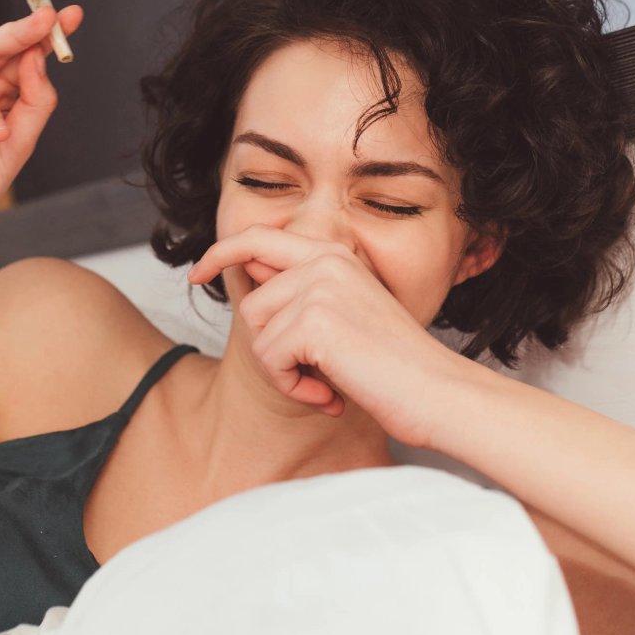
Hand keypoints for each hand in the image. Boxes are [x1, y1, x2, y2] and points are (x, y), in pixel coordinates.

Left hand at [188, 224, 453, 444]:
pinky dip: (293, 388)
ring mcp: (319, 287)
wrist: (438, 394)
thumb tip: (250, 273)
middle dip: (272, 349)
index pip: (260, 238)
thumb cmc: (396, 366)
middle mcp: (325, 261)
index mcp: (335, 255)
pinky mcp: (314, 320)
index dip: (221, 253)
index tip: (197, 274)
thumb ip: (304, 294)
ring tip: (328, 384)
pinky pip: (270, 359)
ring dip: (285, 373)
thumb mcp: (346, 317)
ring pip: (258, 335)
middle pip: (253, 304)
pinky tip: (329, 395)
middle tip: (311, 377)